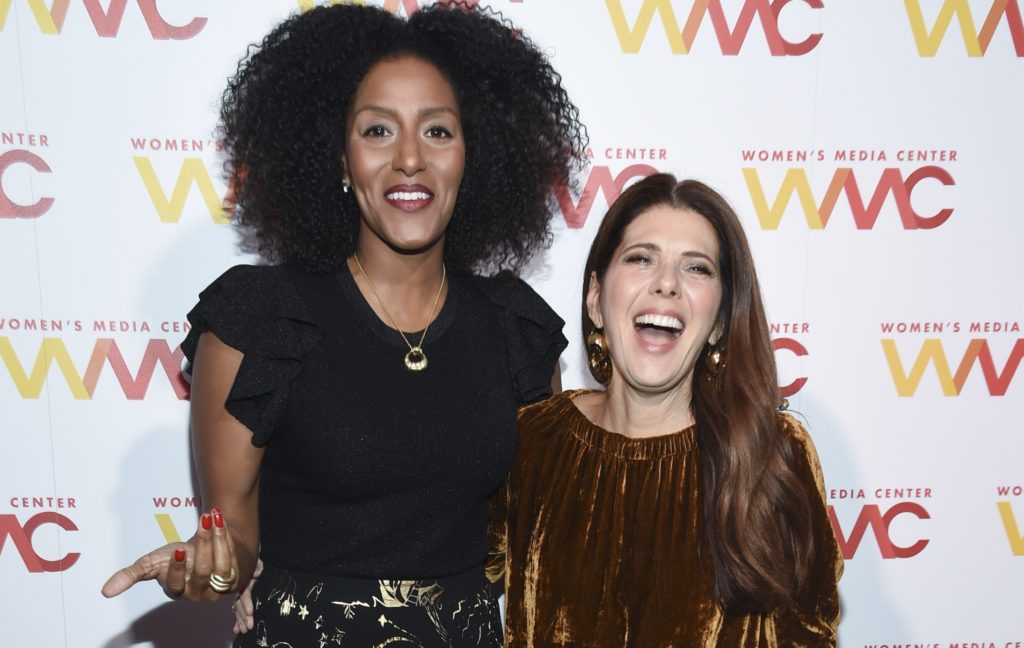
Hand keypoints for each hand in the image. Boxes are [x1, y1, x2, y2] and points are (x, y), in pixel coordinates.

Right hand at [101, 509, 239, 601]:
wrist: (205, 549)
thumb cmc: (178, 556)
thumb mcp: (153, 563)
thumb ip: (131, 575)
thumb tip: (104, 592)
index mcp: (177, 591)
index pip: (176, 584)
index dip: (176, 568)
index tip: (177, 550)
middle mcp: (198, 593)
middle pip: (202, 572)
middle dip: (202, 544)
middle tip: (203, 520)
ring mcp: (218, 588)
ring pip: (221, 567)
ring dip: (217, 539)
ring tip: (213, 517)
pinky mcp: (235, 579)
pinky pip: (234, 561)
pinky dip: (227, 540)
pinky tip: (221, 523)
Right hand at [232, 559, 261, 633]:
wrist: (247, 555)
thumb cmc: (252, 557)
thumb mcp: (255, 560)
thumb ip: (257, 566)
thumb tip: (257, 574)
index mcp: (243, 581)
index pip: (244, 594)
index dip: (246, 603)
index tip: (251, 612)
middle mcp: (239, 588)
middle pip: (240, 604)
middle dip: (243, 617)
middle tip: (248, 627)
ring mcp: (240, 593)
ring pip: (238, 608)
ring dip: (240, 620)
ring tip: (244, 631)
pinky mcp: (241, 595)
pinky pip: (238, 608)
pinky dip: (238, 619)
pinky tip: (237, 629)